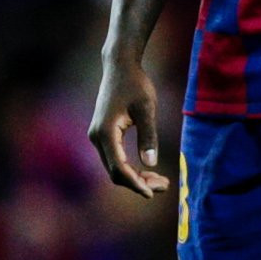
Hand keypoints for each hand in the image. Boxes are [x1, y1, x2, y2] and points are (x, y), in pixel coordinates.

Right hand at [89, 55, 171, 197]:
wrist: (119, 66)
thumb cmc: (135, 83)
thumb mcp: (147, 109)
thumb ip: (149, 136)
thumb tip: (151, 163)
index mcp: (105, 132)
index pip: (118, 167)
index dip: (135, 183)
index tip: (152, 193)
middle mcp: (96, 136)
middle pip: (115, 171)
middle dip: (138, 183)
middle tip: (164, 186)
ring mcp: (97, 136)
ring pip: (114, 167)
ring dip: (135, 177)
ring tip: (161, 181)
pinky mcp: (102, 134)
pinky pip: (115, 158)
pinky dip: (130, 167)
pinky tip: (149, 170)